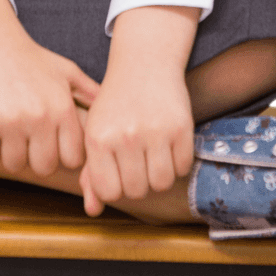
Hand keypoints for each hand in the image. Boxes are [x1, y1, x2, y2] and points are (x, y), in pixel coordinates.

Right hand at [0, 0, 99, 176]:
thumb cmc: (30, 56)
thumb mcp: (65, 70)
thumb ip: (89, 95)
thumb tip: (114, 116)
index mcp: (63, 107)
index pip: (72, 159)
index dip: (61, 153)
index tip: (52, 141)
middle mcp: (41, 116)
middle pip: (44, 167)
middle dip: (36, 156)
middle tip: (27, 137)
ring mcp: (11, 120)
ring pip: (14, 164)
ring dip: (10, 151)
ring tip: (9, 128)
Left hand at [78, 5, 197, 215]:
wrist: (143, 63)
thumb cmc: (115, 104)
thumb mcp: (96, 132)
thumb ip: (92, 174)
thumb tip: (93, 211)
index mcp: (98, 138)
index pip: (109, 192)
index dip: (116, 186)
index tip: (117, 169)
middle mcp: (125, 135)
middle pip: (137, 191)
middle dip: (139, 181)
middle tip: (137, 159)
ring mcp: (155, 131)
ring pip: (161, 183)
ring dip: (159, 174)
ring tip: (153, 154)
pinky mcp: (181, 126)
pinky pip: (183, 167)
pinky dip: (178, 161)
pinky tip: (168, 142)